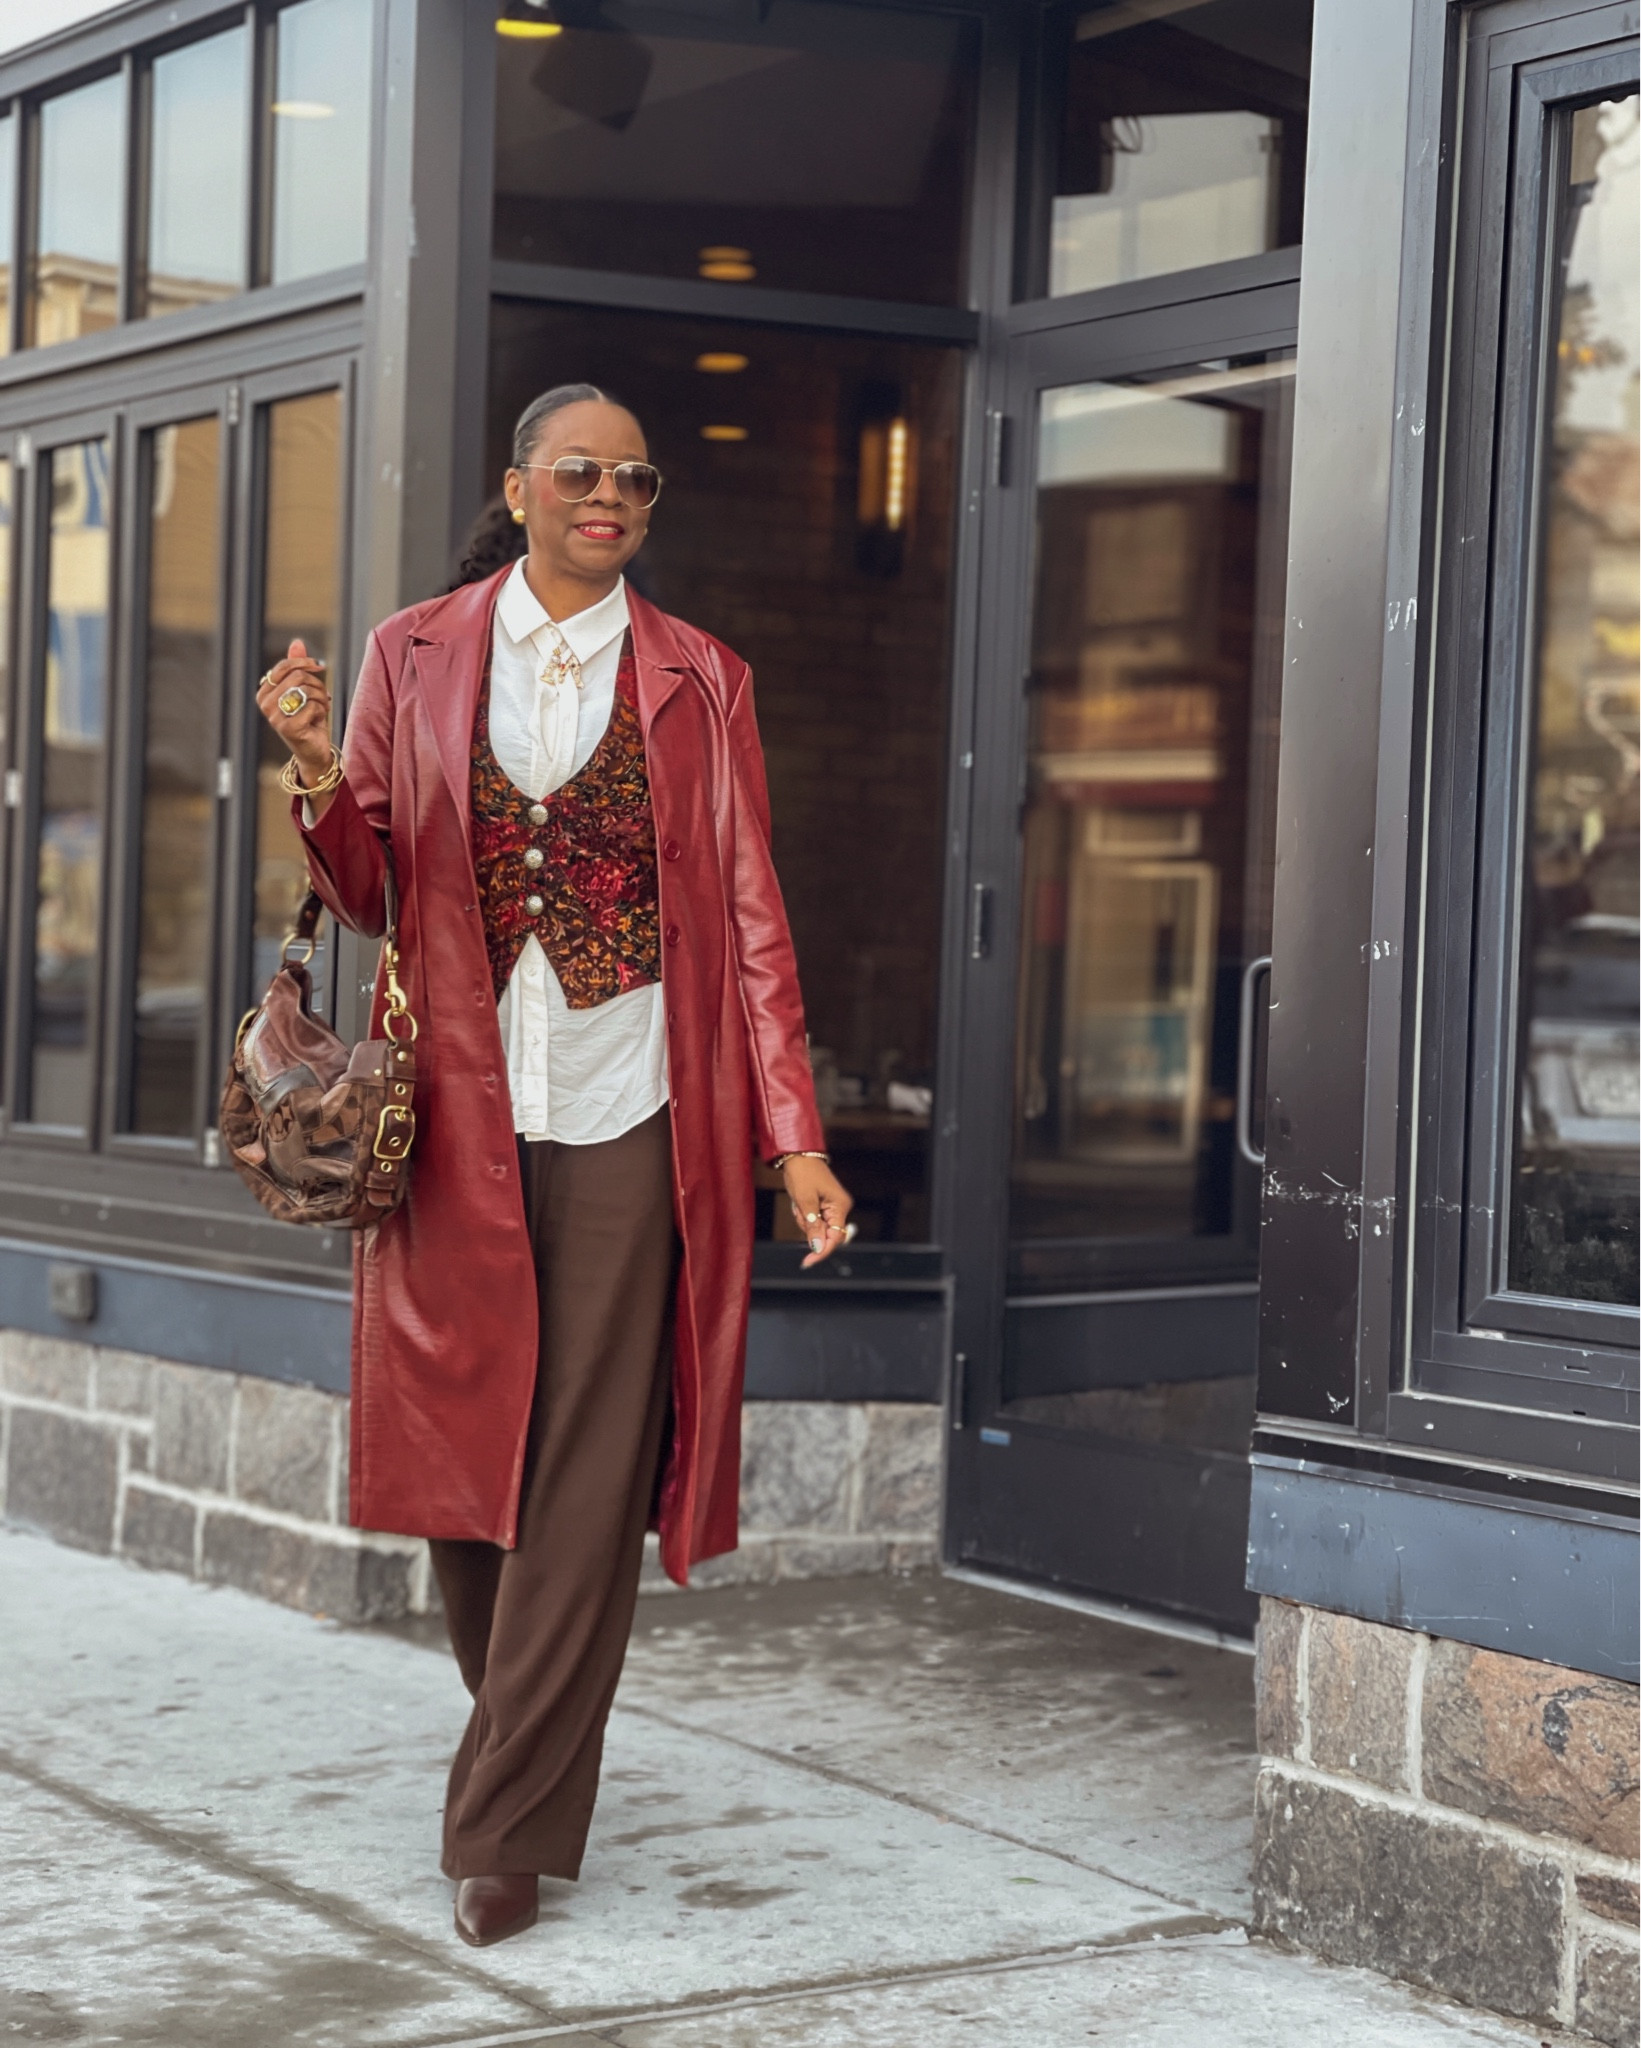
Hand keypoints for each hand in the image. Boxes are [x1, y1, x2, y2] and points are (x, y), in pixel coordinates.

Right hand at [256, 638, 332, 784]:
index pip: (284, 666)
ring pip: (306, 689)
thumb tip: (297, 642)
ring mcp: (275, 717)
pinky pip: (313, 705)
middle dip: (317, 684)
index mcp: (264, 692)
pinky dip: (322, 710)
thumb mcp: (302, 690)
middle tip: (324, 696)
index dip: (304, 662)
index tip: (320, 665)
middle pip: (298, 676)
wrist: (313, 750)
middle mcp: (265, 704)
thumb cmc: (308, 718)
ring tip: (323, 707)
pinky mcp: (289, 727)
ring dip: (322, 697)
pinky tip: (319, 720)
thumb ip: (297, 667)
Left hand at [782, 1156, 853, 1267]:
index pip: (835, 1238)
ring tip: (799, 1203)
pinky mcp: (825, 1205)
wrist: (798, 1155)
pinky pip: (815, 1220)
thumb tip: (817, 1247)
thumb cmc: (802, 1173)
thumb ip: (813, 1226)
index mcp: (840, 1206)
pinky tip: (800, 1203)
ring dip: (804, 1221)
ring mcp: (833, 1206)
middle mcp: (841, 1208)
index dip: (821, 1251)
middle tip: (799, 1210)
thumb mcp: (805, 1201)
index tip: (806, 1262)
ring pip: (818, 1228)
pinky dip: (805, 1216)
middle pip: (825, 1234)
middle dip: (809, 1228)